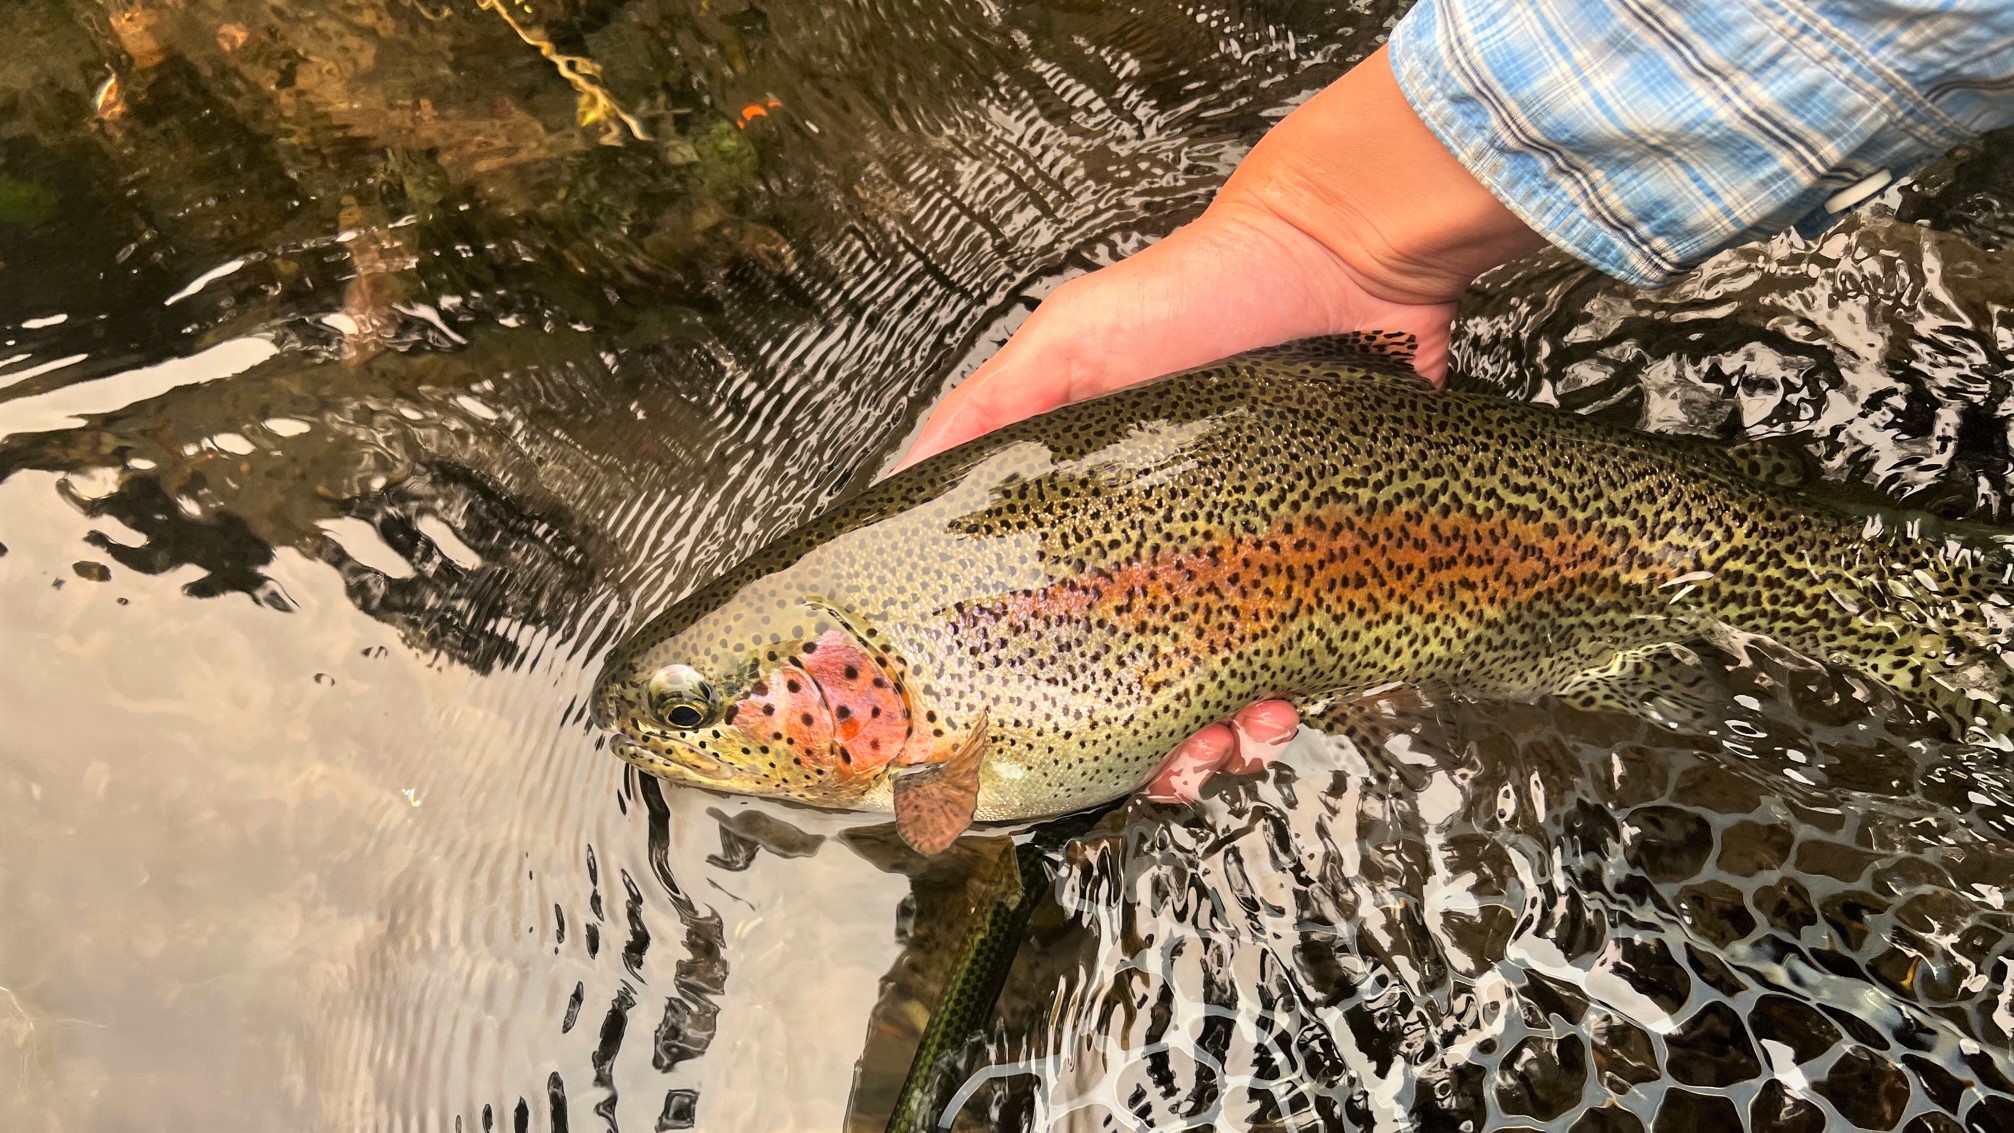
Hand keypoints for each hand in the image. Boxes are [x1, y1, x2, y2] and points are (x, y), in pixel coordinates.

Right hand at [897, 48, 1543, 801]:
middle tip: (1169, 765)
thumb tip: (896, 486)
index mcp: (1093, 519)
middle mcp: (1168, 558)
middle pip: (1143, 686)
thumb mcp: (1068, 344)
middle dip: (1150, 749)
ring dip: (1222, 742)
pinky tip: (1288, 703)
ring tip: (1236, 738)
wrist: (1344, 259)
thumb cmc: (1195, 293)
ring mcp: (1248, 569)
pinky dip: (1290, 702)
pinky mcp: (1324, 567)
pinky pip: (1305, 664)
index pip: (1057, 628)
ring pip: (1225, 694)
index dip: (1047, 696)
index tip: (1041, 743)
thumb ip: (989, 413)